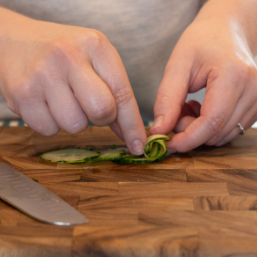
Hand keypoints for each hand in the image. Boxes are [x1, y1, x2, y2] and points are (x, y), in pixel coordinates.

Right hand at [0, 10, 145, 154]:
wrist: (16, 42)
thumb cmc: (64, 54)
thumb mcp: (94, 61)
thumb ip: (115, 95)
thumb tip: (131, 135)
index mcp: (94, 46)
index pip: (122, 94)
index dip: (133, 125)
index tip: (139, 146)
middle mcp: (67, 56)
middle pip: (101, 111)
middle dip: (100, 118)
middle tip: (88, 105)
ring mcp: (42, 75)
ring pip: (75, 126)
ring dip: (74, 120)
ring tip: (62, 99)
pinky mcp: (21, 94)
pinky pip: (48, 130)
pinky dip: (51, 123)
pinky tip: (45, 102)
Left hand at [150, 10, 256, 151]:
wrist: (225, 32)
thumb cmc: (200, 42)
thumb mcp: (178, 66)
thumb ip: (167, 100)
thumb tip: (159, 131)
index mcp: (234, 76)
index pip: (212, 122)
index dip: (188, 139)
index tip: (167, 145)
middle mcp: (253, 90)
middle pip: (216, 131)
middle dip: (189, 132)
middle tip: (176, 112)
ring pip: (222, 134)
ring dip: (198, 129)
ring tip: (189, 106)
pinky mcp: (256, 106)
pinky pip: (229, 130)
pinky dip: (209, 127)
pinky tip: (201, 108)